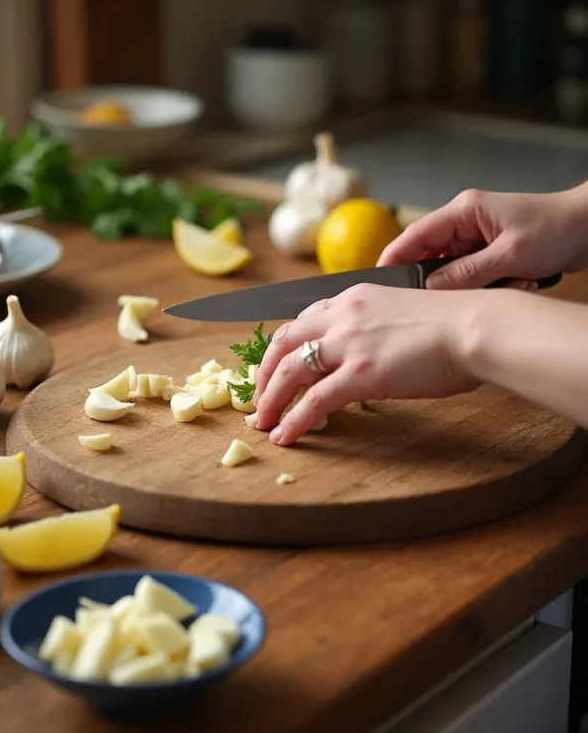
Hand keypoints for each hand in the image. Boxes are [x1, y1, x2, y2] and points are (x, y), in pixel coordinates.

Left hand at [253, 283, 480, 444]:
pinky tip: (286, 436)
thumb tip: (371, 356)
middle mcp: (344, 315)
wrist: (475, 326)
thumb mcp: (405, 314)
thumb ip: (378, 329)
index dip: (286, 345)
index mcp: (355, 297)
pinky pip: (314, 401)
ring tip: (262, 422)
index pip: (305, 318)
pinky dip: (293, 420)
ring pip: (290, 371)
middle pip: (285, 341)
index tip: (277, 365)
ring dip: (270, 399)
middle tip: (257, 396)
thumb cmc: (456, 324)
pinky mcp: (360, 373)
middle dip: (265, 372)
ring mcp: (349, 344)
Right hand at [378, 185, 587, 289]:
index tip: (380, 280)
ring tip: (511, 279)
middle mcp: (466, 222)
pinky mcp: (491, 252)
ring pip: (456, 270)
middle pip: (433, 256)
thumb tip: (431, 289)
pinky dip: (493, 284)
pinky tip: (520, 279)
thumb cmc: (554, 228)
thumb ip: (466, 274)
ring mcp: (478, 238)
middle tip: (462, 294)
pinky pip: (476, 275)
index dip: (394, 257)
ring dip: (478, 284)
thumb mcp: (508, 256)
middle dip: (448, 280)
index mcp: (464, 210)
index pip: (416, 234)